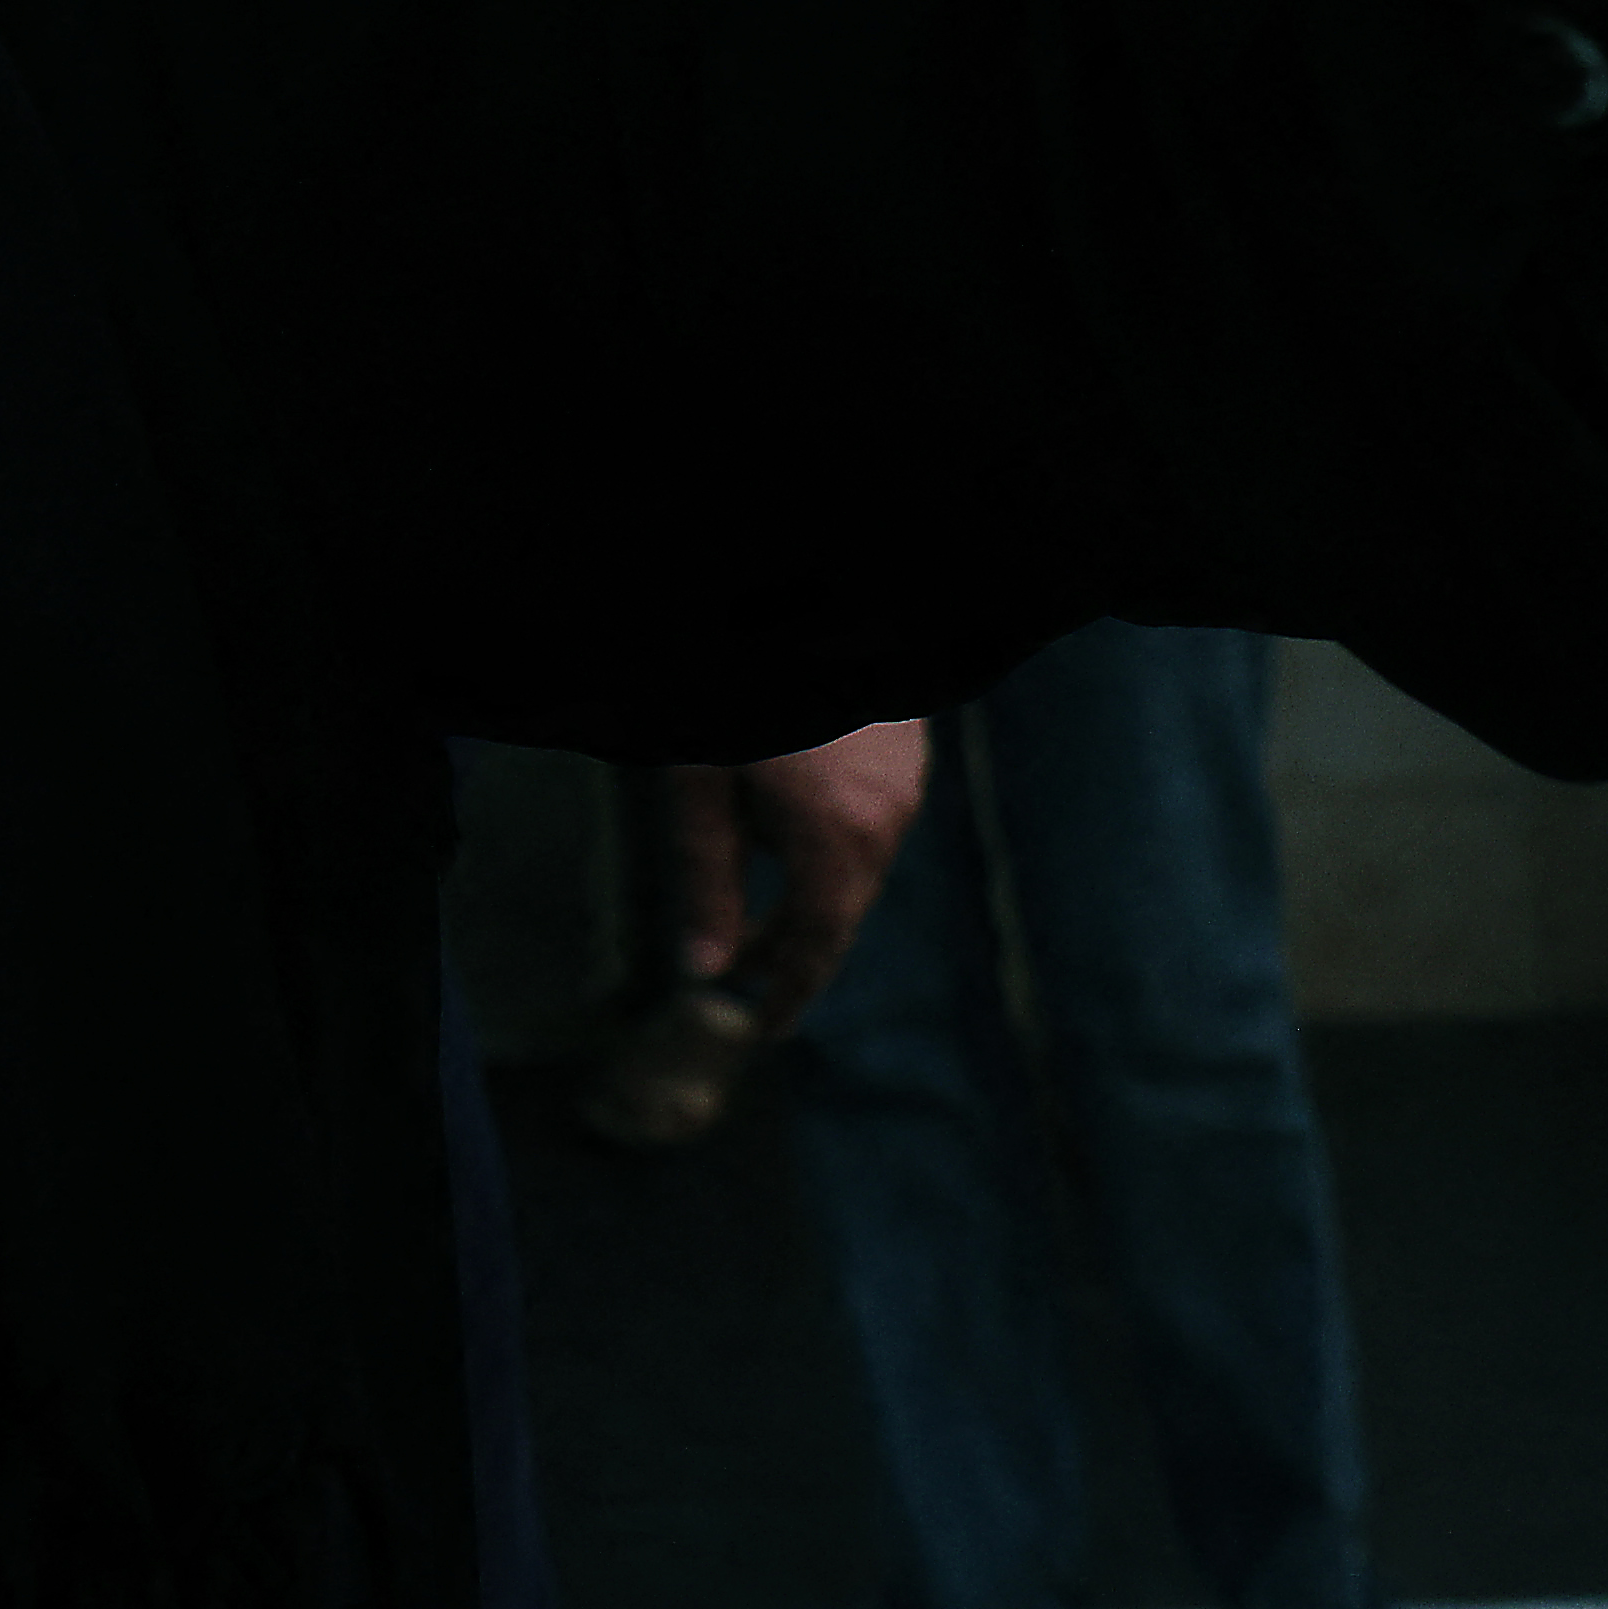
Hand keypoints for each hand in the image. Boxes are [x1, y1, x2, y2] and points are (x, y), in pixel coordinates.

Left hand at [655, 719, 932, 1033]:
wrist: (793, 580)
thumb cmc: (732, 692)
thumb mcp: (700, 782)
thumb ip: (707, 876)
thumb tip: (706, 968)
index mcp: (834, 832)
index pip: (817, 943)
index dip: (790, 991)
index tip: (766, 1028)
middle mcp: (884, 813)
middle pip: (837, 903)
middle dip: (785, 932)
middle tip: (732, 949)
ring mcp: (905, 777)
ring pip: (852, 854)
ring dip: (803, 867)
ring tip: (741, 825)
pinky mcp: (907, 745)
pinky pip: (868, 810)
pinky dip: (826, 821)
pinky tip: (781, 785)